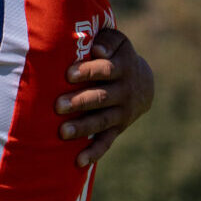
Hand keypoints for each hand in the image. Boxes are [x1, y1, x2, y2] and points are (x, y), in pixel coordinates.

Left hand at [55, 27, 154, 167]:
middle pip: (101, 97)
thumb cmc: (117, 56)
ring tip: (62, 132)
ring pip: (101, 121)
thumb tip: (96, 50)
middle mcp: (123, 91)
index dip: (88, 71)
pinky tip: (78, 161)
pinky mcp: (117, 129)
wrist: (143, 84)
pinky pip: (106, 142)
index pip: (106, 69)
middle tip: (58, 105)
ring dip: (83, 127)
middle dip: (80, 101)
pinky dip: (93, 153)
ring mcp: (121, 112)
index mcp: (122, 67)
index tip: (68, 74)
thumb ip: (106, 39)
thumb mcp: (117, 42)